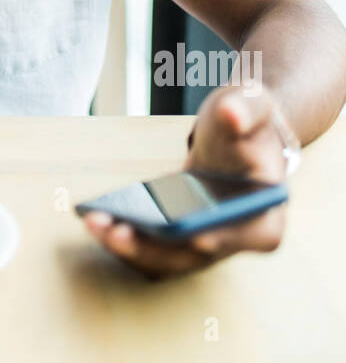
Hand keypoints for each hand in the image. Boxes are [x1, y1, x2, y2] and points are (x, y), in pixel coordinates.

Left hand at [82, 83, 289, 278]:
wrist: (233, 134)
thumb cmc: (245, 121)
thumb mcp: (252, 103)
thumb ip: (246, 108)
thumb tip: (233, 114)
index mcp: (266, 212)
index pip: (251, 235)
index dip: (225, 238)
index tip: (196, 235)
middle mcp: (236, 238)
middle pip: (196, 255)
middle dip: (155, 248)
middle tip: (116, 230)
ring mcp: (205, 244)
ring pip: (167, 259)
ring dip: (130, 248)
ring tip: (95, 224)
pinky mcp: (178, 240)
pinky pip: (150, 249)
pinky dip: (125, 239)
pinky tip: (97, 220)